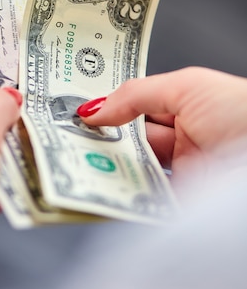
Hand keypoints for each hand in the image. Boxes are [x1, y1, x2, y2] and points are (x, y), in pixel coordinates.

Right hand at [77, 67, 246, 184]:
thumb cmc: (240, 109)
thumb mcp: (185, 87)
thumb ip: (135, 96)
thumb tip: (92, 109)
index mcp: (182, 105)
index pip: (133, 105)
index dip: (105, 106)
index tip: (70, 109)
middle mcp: (180, 138)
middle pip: (128, 139)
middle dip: (97, 136)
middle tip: (61, 135)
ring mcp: (180, 171)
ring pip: (132, 169)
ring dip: (104, 165)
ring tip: (71, 156)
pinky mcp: (180, 201)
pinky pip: (144, 199)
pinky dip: (121, 195)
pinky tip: (96, 183)